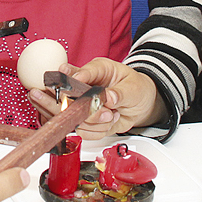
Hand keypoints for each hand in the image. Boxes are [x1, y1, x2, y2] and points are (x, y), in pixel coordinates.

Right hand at [27, 59, 163, 139]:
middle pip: (66, 96)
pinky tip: (108, 122)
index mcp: (96, 70)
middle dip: (63, 102)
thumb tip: (109, 97)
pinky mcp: (87, 120)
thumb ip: (120, 92)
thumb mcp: (133, 87)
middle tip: (59, 101)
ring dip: (94, 121)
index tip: (72, 80)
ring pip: (75, 118)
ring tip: (111, 115)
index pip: (79, 72)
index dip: (72, 78)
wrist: (142, 104)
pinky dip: (97, 131)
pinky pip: (84, 131)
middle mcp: (86, 86)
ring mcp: (84, 104)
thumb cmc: (136, 88)